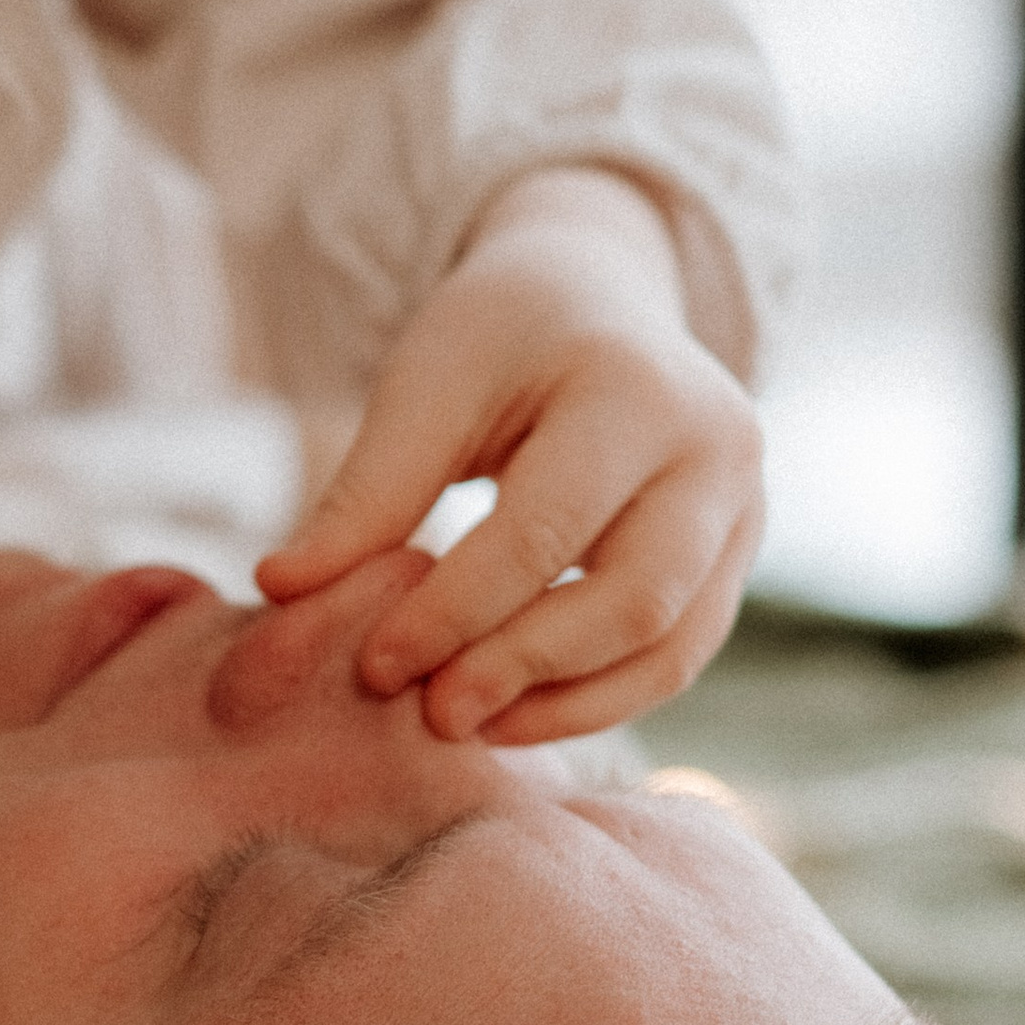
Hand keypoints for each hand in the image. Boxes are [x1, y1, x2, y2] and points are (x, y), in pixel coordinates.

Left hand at [255, 167, 762, 743]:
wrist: (594, 298)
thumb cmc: (501, 338)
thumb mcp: (427, 384)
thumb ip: (366, 490)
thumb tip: (281, 589)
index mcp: (639, 389)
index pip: (544, 530)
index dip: (455, 610)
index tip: (376, 666)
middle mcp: (718, 451)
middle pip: (633, 599)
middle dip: (523, 668)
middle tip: (430, 714)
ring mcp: (743, 509)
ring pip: (668, 646)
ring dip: (565, 705)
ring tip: (467, 726)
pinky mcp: (734, 560)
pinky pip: (676, 656)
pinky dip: (596, 699)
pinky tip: (513, 716)